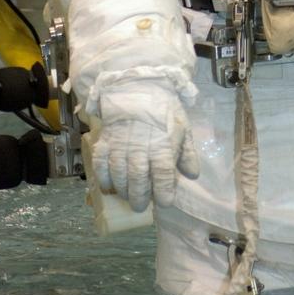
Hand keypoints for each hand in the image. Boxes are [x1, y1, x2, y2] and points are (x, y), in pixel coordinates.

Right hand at [93, 82, 199, 212]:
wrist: (138, 88)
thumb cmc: (163, 110)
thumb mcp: (182, 128)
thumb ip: (187, 153)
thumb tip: (192, 175)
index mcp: (162, 146)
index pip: (163, 176)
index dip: (164, 193)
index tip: (164, 202)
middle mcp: (140, 149)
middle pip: (139, 180)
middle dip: (140, 197)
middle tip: (141, 206)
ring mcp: (120, 146)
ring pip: (119, 176)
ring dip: (123, 190)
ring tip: (128, 196)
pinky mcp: (105, 142)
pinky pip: (101, 166)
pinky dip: (104, 179)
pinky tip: (109, 186)